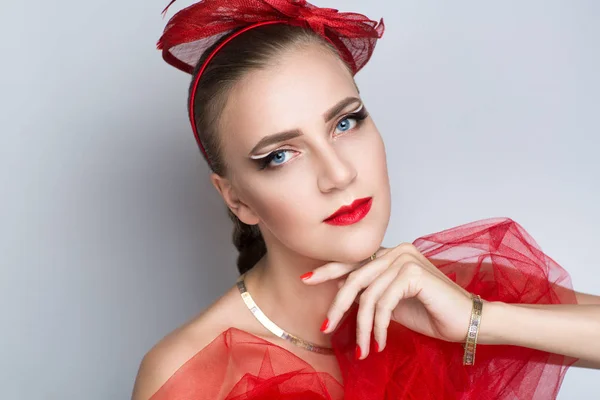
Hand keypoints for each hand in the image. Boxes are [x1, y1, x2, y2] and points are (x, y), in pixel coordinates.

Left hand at [301, 243, 474, 359]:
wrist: (469, 322)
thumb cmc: (432, 314)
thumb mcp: (392, 304)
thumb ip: (371, 294)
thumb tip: (341, 291)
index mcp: (391, 255)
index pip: (354, 261)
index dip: (328, 270)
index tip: (306, 280)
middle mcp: (396, 251)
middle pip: (354, 278)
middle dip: (337, 306)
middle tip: (327, 327)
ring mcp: (405, 259)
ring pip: (367, 295)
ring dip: (363, 327)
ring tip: (365, 348)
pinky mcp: (413, 273)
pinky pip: (382, 302)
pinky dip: (378, 326)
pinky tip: (380, 342)